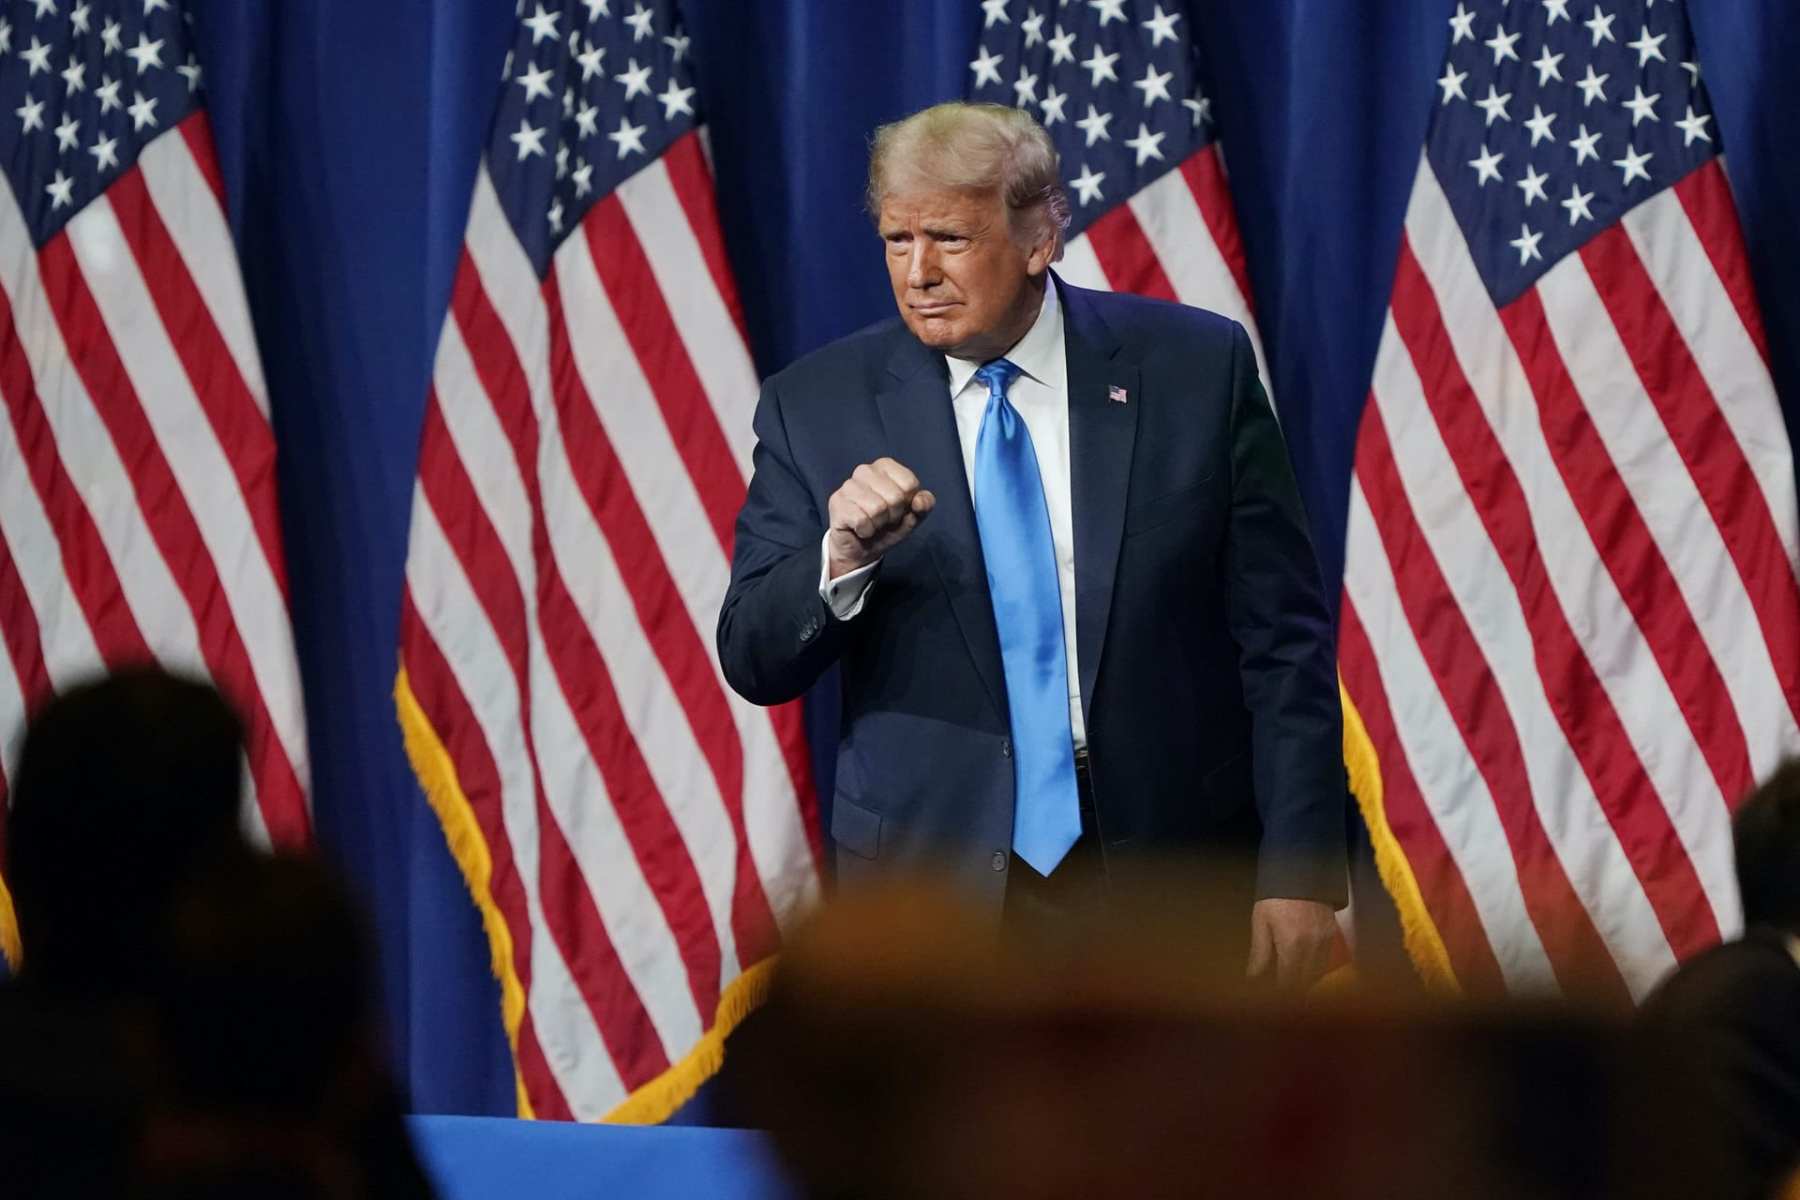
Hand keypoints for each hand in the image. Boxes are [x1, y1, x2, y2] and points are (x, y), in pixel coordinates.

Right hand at [826, 458, 933, 577]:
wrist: (862, 549)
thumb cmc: (887, 527)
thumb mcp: (913, 516)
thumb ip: (924, 505)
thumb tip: (919, 501)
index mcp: (885, 466)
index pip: (909, 484)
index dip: (908, 504)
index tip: (898, 510)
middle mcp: (865, 470)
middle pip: (895, 497)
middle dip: (893, 516)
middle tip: (884, 520)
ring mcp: (848, 486)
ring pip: (877, 508)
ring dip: (878, 524)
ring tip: (872, 524)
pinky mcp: (836, 502)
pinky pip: (861, 520)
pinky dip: (866, 531)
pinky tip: (860, 529)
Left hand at [1246, 898, 1336, 991]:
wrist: (1300, 870)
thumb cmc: (1274, 896)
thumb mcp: (1261, 922)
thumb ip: (1259, 952)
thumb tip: (1252, 977)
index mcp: (1292, 945)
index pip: (1288, 981)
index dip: (1280, 994)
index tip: (1271, 999)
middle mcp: (1312, 947)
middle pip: (1305, 981)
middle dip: (1293, 990)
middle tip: (1280, 994)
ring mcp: (1325, 940)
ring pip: (1317, 973)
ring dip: (1305, 981)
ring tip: (1290, 983)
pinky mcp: (1333, 933)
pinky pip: (1325, 960)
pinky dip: (1315, 968)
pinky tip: (1304, 968)